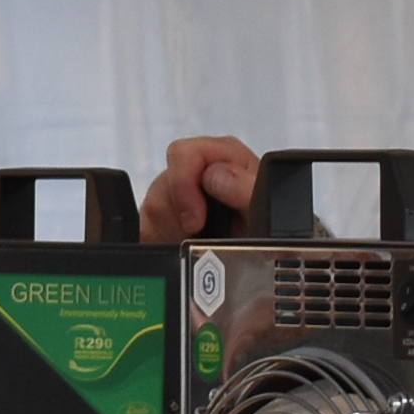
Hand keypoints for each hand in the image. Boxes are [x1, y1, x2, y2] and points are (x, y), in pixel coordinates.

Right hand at [135, 137, 260, 243]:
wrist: (261, 260)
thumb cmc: (265, 229)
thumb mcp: (264, 211)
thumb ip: (246, 188)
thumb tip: (217, 175)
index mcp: (224, 156)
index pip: (184, 153)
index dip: (184, 185)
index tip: (196, 219)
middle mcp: (199, 169)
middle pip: (164, 183)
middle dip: (180, 216)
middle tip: (200, 233)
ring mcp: (179, 193)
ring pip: (153, 209)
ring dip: (175, 231)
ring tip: (200, 240)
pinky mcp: (164, 216)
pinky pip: (147, 229)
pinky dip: (166, 243)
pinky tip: (187, 244)